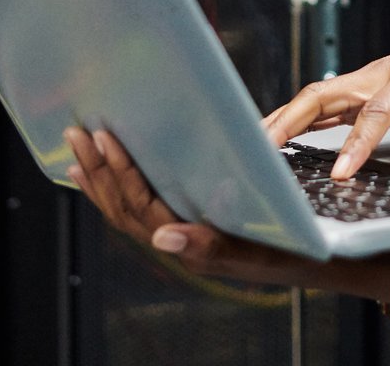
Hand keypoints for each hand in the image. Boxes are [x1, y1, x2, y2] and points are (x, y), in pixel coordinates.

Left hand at [64, 127, 313, 285]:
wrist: (312, 257)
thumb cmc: (291, 247)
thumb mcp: (257, 249)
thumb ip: (211, 246)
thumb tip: (160, 238)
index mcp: (190, 246)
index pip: (142, 207)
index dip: (121, 172)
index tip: (105, 137)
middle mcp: (177, 243)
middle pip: (124, 207)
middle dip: (98, 170)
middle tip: (77, 132)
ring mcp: (178, 235)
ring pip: (126, 207)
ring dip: (100, 176)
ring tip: (78, 145)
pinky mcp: (184, 223)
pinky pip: (139, 207)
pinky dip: (115, 187)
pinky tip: (101, 171)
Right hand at [264, 23, 389, 178]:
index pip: (376, 112)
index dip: (356, 143)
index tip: (340, 174)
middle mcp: (382, 74)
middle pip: (326, 95)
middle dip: (290, 120)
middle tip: (260, 150)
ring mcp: (372, 81)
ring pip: (319, 99)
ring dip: (286, 120)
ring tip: (255, 146)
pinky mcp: (370, 90)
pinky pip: (330, 106)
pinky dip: (303, 121)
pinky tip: (285, 139)